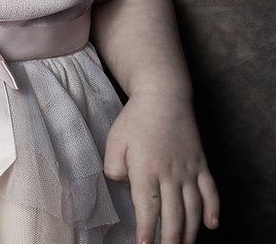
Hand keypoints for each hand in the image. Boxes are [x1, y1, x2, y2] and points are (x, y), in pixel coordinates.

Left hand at [103, 92, 219, 242]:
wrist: (163, 97)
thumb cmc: (134, 120)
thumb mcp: (114, 141)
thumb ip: (114, 168)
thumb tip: (127, 188)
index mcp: (146, 169)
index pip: (148, 207)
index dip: (147, 229)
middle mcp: (170, 173)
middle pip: (173, 214)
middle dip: (170, 238)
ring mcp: (189, 170)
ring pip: (193, 208)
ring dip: (189, 231)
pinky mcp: (201, 164)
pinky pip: (211, 192)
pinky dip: (213, 210)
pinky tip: (211, 225)